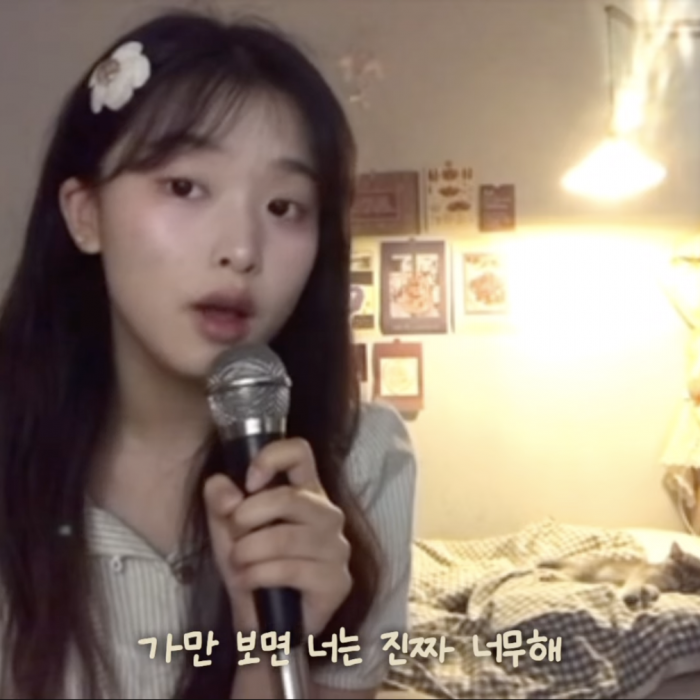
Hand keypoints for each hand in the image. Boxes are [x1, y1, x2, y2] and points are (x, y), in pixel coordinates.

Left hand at [204, 438, 351, 636]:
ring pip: (287, 537)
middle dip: (249, 517)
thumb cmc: (250, 565)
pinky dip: (259, 576)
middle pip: (290, 497)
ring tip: (238, 563)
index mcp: (305, 491)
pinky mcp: (337, 581)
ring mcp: (337, 547)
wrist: (262, 623)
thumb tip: (224, 487)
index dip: (272, 458)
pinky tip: (248, 581)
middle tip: (234, 536)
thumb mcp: (226, 529)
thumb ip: (220, 501)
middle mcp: (327, 514)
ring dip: (249, 552)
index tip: (247, 483)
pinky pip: (292, 570)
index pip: (300, 452)